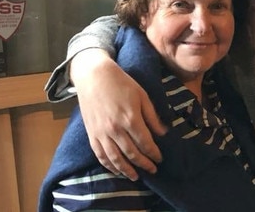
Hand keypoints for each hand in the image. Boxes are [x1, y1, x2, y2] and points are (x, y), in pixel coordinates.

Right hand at [70, 49, 167, 180]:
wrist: (94, 76)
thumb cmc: (121, 83)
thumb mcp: (142, 95)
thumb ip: (152, 116)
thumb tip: (163, 133)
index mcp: (131, 119)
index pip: (146, 143)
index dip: (154, 153)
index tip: (160, 158)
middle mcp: (116, 129)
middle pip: (132, 154)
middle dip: (144, 164)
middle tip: (153, 169)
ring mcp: (102, 133)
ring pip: (116, 159)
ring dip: (127, 170)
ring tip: (136, 177)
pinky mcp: (91, 134)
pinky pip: (100, 155)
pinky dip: (109, 166)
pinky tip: (116, 170)